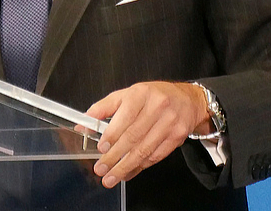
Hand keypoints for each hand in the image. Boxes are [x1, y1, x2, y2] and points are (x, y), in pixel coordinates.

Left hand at [79, 81, 210, 187]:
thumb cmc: (152, 97)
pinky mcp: (177, 137)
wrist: (186, 100)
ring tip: (111, 176)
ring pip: (144, 150)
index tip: (101, 148)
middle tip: (101, 168)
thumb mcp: (126, 95)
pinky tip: (128, 172)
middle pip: (133, 137)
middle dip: (114, 156)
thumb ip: (102, 109)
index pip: (124, 117)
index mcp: (141, 94)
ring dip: (125, 167)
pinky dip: (140, 167)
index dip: (112, 135)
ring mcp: (169, 123)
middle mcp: (157, 107)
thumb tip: (83, 124)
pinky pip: (155, 156)